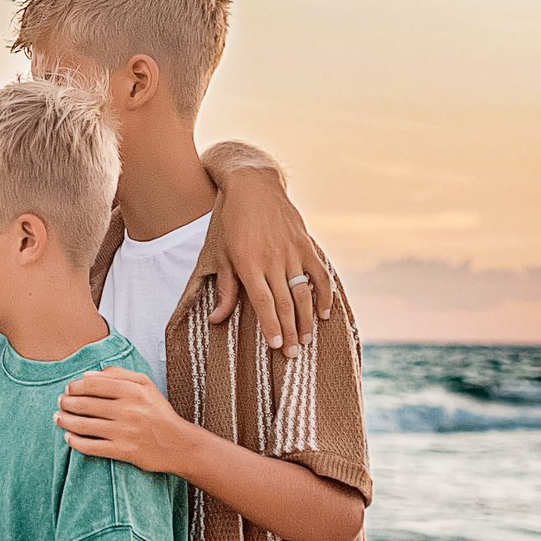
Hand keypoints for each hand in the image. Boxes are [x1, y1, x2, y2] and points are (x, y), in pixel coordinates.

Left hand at [56, 368, 189, 475]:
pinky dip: (75, 442)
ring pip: (83, 425)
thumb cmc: (159, 412)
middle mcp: (127, 410)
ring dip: (65, 421)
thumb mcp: (145, 385)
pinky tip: (68, 438)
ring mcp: (124, 432)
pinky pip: (91, 447)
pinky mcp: (122, 451)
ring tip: (58, 418)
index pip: (92, 384)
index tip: (68, 389)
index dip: (74, 386)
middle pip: (84, 404)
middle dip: (65, 403)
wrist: (178, 444)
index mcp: (132, 391)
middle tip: (60, 403)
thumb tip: (88, 375)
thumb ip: (118, 375)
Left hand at [202, 163, 330, 352]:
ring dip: (307, 319)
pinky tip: (324, 313)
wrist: (252, 186)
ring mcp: (291, 251)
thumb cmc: (230, 223)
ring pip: (303, 292)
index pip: (264, 304)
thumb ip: (225, 290)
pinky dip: (324, 294)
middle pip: (285, 303)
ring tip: (307, 340)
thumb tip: (216, 320)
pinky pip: (319, 273)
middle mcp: (272, 260)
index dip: (272, 327)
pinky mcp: (305, 243)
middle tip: (293, 354)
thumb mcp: (221, 255)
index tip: (277, 346)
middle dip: (290, 332)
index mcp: (249, 265)